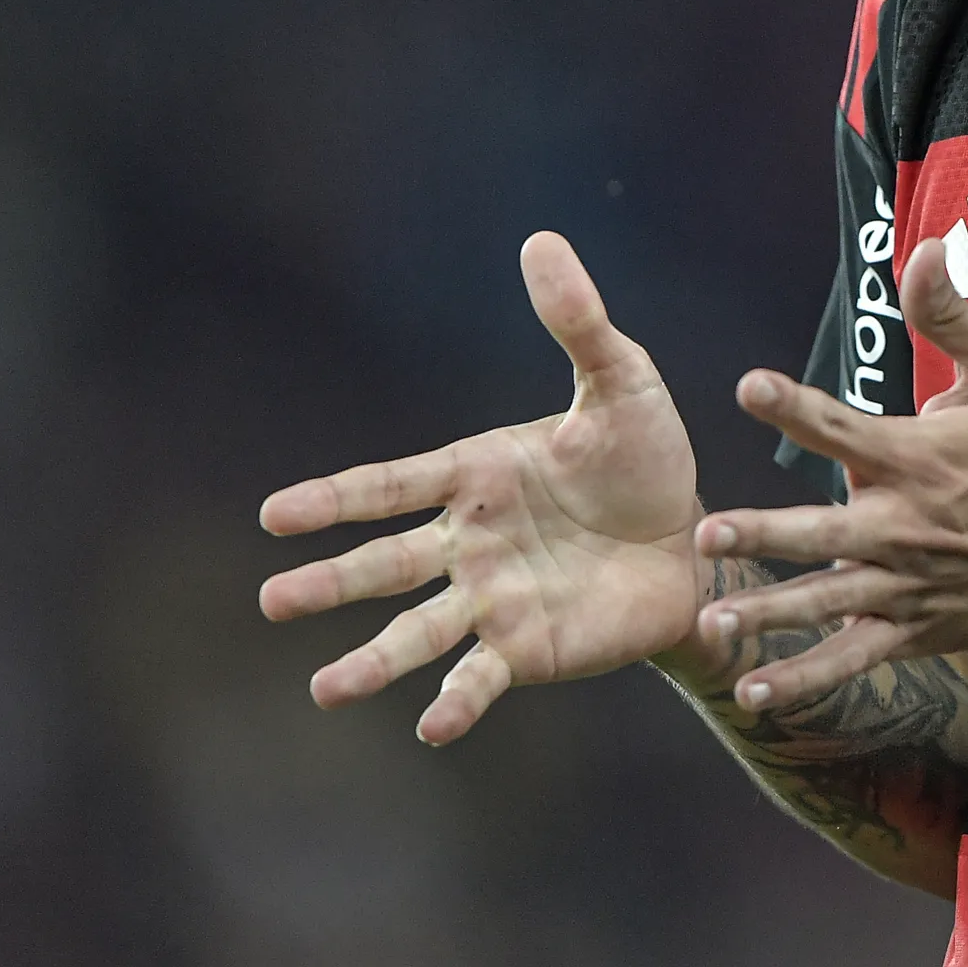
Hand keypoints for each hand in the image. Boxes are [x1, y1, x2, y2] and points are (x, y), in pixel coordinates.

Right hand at [257, 232, 704, 743]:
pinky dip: (456, 702)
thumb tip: (540, 239)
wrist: (697, 541)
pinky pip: (482, 678)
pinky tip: (428, 727)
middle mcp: (469, 542)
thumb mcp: (621, 381)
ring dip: (372, 662)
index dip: (334, 499)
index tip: (274, 514)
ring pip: (418, 633)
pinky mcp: (529, 650)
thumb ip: (577, 323)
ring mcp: (494, 600)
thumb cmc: (648, 456)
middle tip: (270, 601)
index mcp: (476, 474)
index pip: (390, 486)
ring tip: (325, 690)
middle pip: (385, 564)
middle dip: (329, 582)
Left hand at [689, 237, 967, 712]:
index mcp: (915, 457)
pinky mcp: (909, 627)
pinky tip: (751, 693)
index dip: (794, 404)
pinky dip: (803, 678)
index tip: (749, 385)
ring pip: (826, 601)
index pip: (843, 426)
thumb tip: (927, 244)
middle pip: (821, 529)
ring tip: (715, 620)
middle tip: (708, 530)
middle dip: (764, 533)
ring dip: (770, 612)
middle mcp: (903, 525)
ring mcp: (903, 584)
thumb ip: (954, 314)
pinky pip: (849, 656)